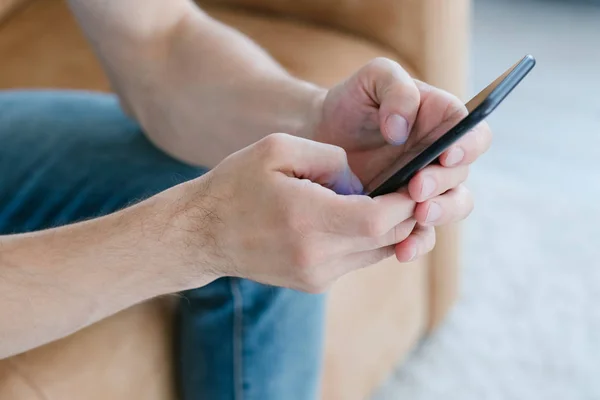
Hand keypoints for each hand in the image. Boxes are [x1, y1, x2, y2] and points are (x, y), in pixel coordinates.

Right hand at [168, 133, 422, 292]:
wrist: (202, 233)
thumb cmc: (235, 185)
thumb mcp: (278, 149)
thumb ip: (330, 158)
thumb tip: (362, 182)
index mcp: (308, 220)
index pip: (380, 219)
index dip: (406, 201)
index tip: (416, 179)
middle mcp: (317, 257)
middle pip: (386, 239)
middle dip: (406, 212)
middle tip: (413, 185)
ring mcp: (316, 275)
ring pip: (377, 252)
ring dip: (389, 226)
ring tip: (386, 197)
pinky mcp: (314, 283)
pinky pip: (357, 259)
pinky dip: (367, 237)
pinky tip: (355, 215)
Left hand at [307, 58, 492, 258]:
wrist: (318, 135)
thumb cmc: (350, 102)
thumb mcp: (373, 78)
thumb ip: (396, 89)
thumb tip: (402, 129)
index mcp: (442, 122)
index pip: (473, 134)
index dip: (468, 146)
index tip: (446, 153)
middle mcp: (439, 157)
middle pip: (461, 176)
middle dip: (444, 184)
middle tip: (416, 187)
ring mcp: (423, 187)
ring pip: (450, 207)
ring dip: (439, 214)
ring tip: (417, 215)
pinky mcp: (403, 212)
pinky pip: (420, 233)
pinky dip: (416, 243)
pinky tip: (401, 250)